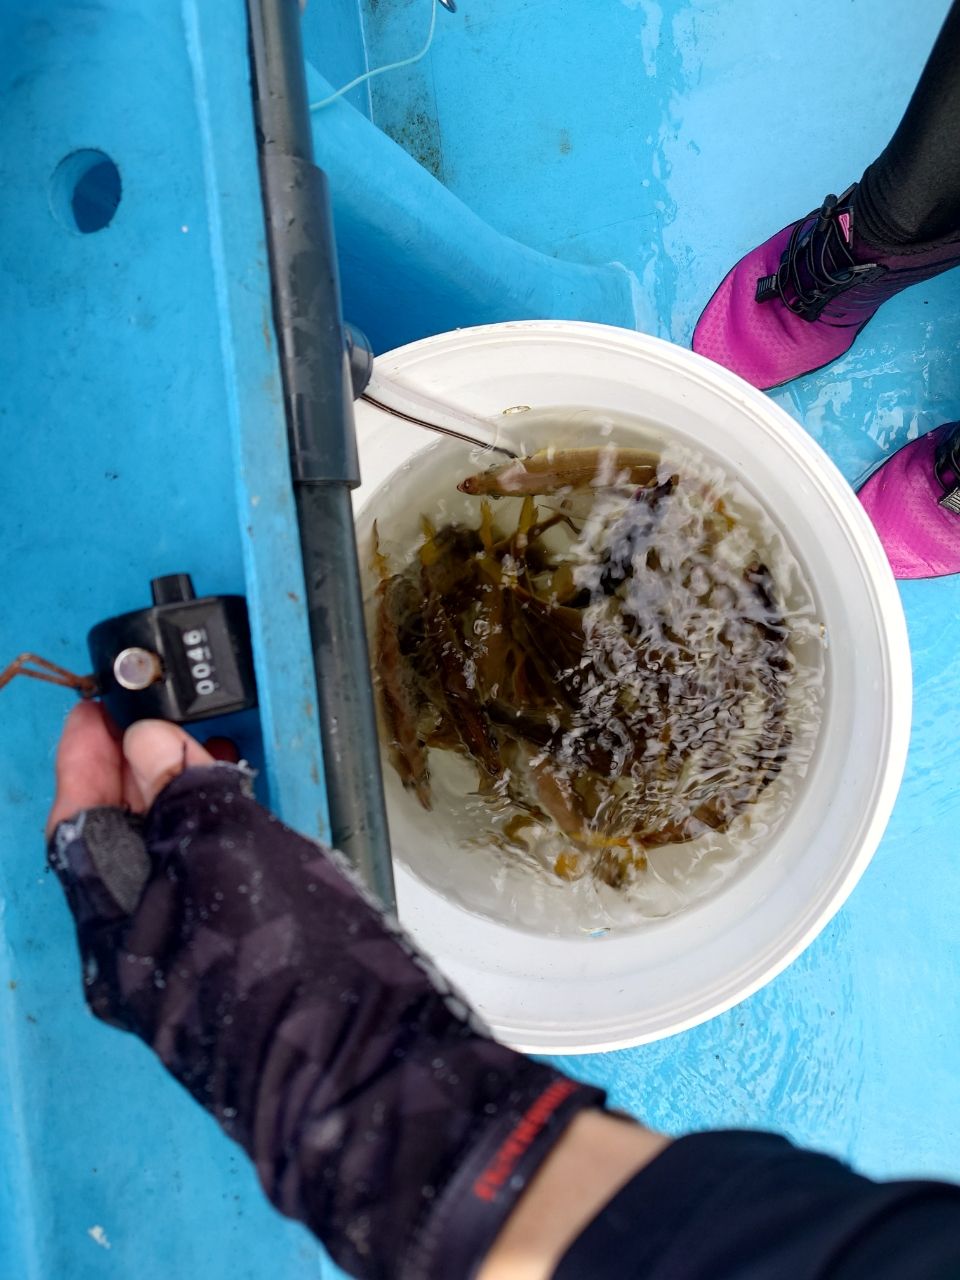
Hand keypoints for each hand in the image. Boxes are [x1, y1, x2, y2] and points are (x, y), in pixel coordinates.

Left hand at [46, 703, 605, 1279]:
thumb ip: (184, 797)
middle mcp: (146, 958)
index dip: (85, 765)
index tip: (96, 712)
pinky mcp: (248, 966)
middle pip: (122, 850)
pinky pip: (213, 889)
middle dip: (136, 777)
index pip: (79, 833)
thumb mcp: (231, 860)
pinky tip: (243, 809)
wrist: (375, 1069)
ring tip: (204, 750)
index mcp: (118, 939)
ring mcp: (197, 966)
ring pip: (171, 867)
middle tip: (154, 718)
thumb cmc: (296, 972)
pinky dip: (220, 840)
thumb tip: (148, 746)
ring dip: (181, 803)